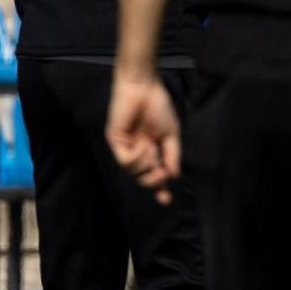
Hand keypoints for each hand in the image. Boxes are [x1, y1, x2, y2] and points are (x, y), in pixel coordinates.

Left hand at [106, 76, 181, 204]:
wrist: (144, 89)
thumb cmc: (159, 107)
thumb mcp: (171, 134)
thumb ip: (172, 155)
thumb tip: (174, 176)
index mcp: (152, 149)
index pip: (155, 173)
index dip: (160, 188)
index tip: (167, 201)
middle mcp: (138, 151)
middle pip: (143, 178)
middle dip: (154, 181)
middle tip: (162, 174)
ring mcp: (126, 147)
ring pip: (134, 172)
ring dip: (146, 166)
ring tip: (151, 150)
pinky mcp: (116, 141)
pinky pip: (126, 161)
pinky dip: (137, 158)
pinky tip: (142, 146)